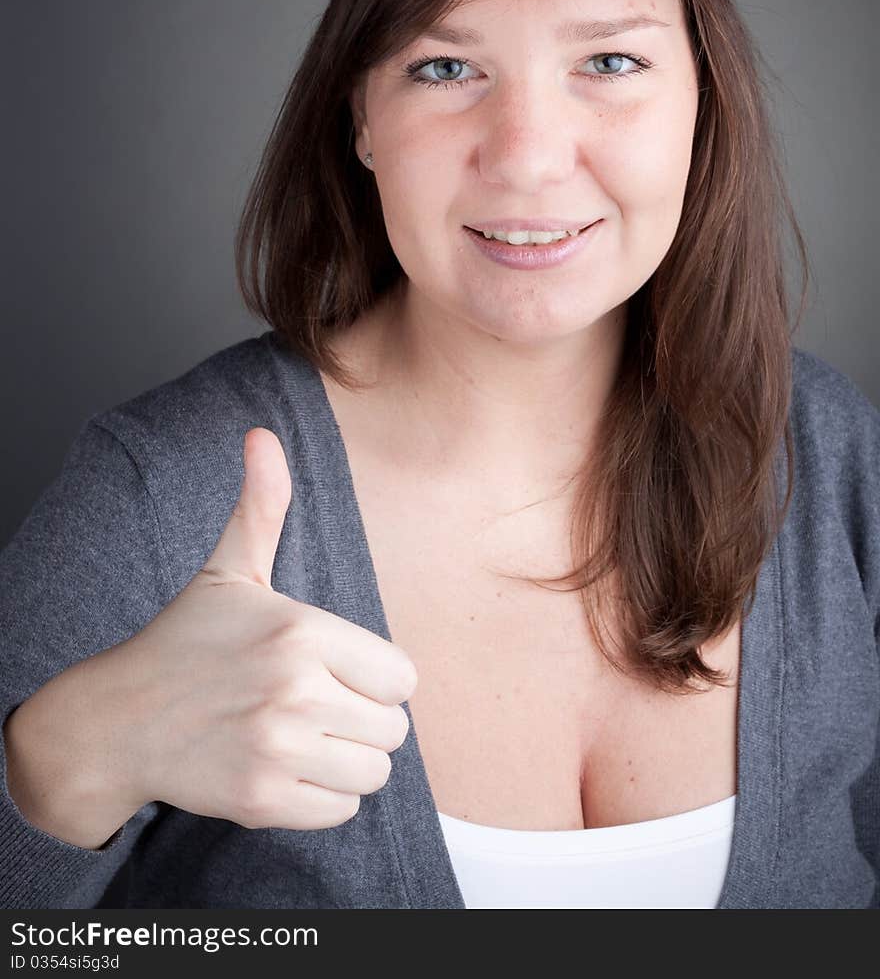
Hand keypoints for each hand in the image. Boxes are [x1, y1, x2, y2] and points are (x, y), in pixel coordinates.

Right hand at [118, 427, 416, 829]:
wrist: (119, 720)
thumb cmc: (186, 641)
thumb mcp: (228, 569)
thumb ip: (262, 506)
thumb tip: (262, 436)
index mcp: (302, 632)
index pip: (403, 677)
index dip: (377, 677)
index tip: (340, 671)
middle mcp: (295, 692)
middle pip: (394, 728)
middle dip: (364, 719)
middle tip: (321, 706)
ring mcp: (278, 750)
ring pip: (374, 772)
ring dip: (350, 760)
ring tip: (309, 736)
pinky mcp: (261, 801)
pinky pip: (341, 811)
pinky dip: (325, 797)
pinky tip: (290, 768)